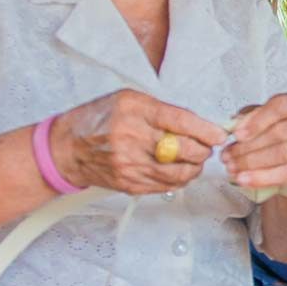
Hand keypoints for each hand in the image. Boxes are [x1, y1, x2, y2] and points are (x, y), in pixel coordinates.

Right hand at [49, 89, 226, 194]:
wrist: (67, 148)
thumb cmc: (97, 119)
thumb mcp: (127, 99)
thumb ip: (160, 111)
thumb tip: (196, 124)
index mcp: (134, 110)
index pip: (180, 121)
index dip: (205, 129)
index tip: (219, 134)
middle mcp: (132, 137)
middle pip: (184, 149)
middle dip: (202, 150)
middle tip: (206, 145)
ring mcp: (130, 164)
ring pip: (179, 172)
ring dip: (193, 167)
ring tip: (193, 159)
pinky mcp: (130, 184)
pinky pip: (165, 185)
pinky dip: (177, 179)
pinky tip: (176, 169)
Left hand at [221, 93, 286, 188]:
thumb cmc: (271, 126)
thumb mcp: (259, 115)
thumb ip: (248, 117)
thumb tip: (234, 126)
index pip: (277, 109)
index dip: (256, 122)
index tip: (237, 134)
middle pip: (278, 134)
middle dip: (249, 146)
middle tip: (227, 155)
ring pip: (281, 154)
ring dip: (252, 162)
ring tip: (231, 167)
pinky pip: (282, 174)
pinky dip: (260, 178)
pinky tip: (243, 179)